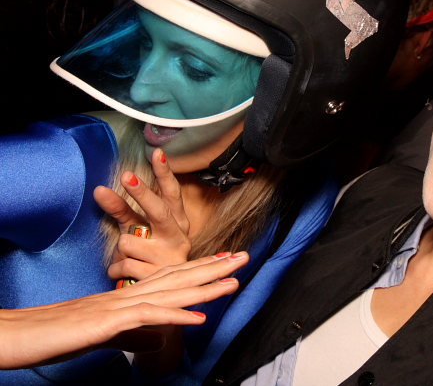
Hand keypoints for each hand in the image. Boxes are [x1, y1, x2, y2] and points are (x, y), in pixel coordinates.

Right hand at [0, 252, 248, 369]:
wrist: (19, 334)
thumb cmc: (57, 334)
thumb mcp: (106, 338)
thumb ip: (134, 336)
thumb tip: (158, 341)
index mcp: (128, 296)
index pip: (172, 277)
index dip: (201, 269)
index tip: (226, 261)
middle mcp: (128, 295)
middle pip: (178, 277)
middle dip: (214, 268)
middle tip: (243, 257)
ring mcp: (118, 306)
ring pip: (170, 291)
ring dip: (205, 285)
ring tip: (234, 278)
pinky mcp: (107, 322)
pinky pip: (148, 317)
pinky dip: (176, 315)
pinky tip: (199, 317)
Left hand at [94, 148, 191, 281]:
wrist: (165, 297)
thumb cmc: (151, 255)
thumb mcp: (142, 231)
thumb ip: (122, 210)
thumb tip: (99, 189)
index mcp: (177, 222)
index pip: (172, 193)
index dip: (165, 173)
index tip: (156, 153)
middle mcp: (177, 236)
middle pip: (157, 211)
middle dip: (142, 193)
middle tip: (125, 175)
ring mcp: (169, 257)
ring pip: (129, 240)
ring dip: (121, 250)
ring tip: (130, 258)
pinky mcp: (157, 276)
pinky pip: (123, 263)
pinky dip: (116, 268)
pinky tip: (124, 272)